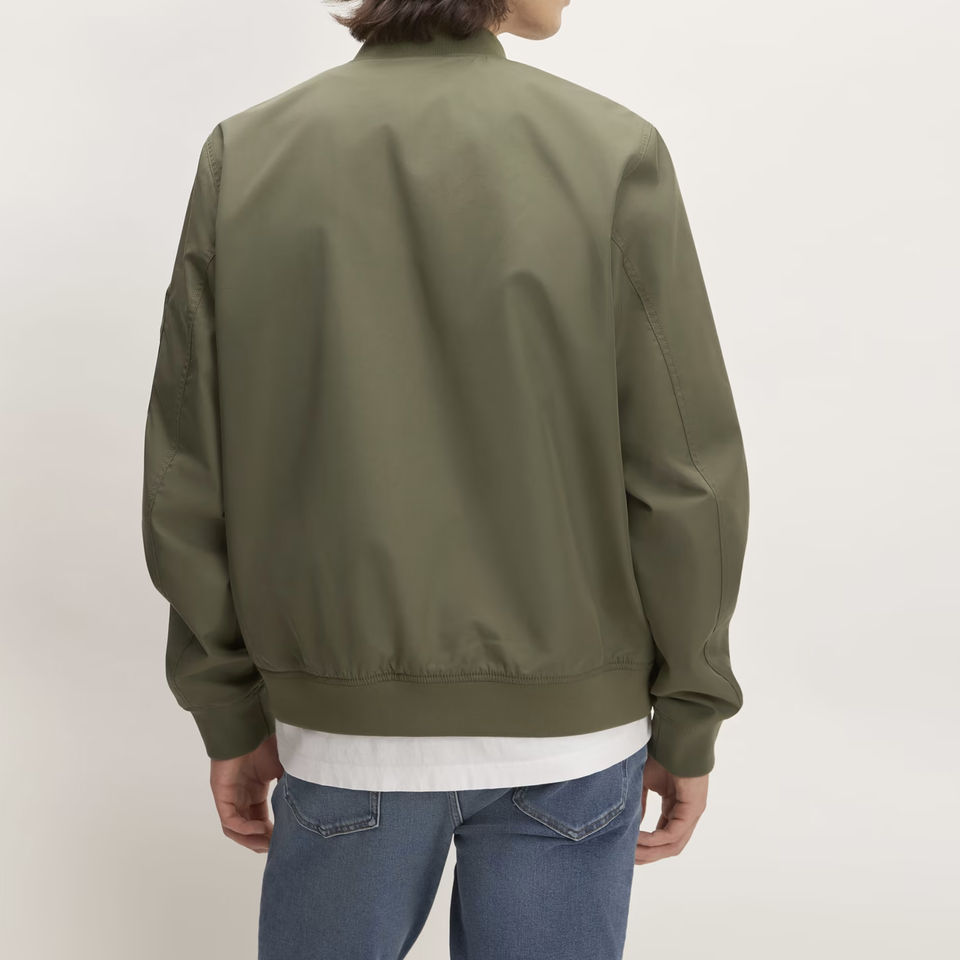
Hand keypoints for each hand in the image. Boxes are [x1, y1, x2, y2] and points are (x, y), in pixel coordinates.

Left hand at [210, 733, 284, 852]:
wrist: (249, 727)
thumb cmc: (266, 743)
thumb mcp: (285, 769)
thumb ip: (291, 788)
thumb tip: (308, 804)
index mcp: (255, 791)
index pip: (260, 819)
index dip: (272, 832)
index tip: (286, 839)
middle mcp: (241, 797)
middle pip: (248, 829)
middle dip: (262, 841)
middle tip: (278, 847)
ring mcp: (230, 797)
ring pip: (236, 830)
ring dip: (251, 840)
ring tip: (267, 845)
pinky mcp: (221, 795)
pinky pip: (230, 821)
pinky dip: (244, 829)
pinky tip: (260, 829)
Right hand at [634, 753, 707, 864]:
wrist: (675, 736)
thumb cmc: (660, 754)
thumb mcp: (644, 783)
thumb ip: (640, 805)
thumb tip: (632, 827)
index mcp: (676, 807)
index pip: (663, 836)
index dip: (645, 846)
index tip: (626, 850)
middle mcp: (686, 814)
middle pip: (668, 846)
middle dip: (647, 855)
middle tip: (626, 859)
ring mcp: (692, 813)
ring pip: (672, 845)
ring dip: (650, 852)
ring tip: (630, 853)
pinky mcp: (693, 810)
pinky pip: (673, 833)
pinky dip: (655, 839)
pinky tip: (639, 839)